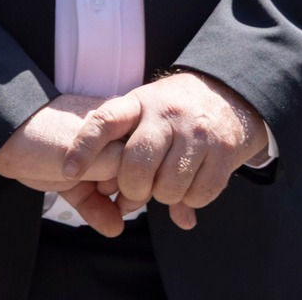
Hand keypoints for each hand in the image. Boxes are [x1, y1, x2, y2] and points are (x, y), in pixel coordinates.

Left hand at [0, 95, 136, 236]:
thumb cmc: (43, 135)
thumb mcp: (87, 147)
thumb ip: (118, 160)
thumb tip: (144, 176)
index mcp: (116, 120)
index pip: (142, 148)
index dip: (142, 169)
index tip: (139, 184)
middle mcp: (106, 139)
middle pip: (129, 170)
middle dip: (129, 189)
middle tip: (125, 201)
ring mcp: (88, 160)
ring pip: (109, 188)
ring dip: (115, 205)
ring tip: (118, 218)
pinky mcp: (70, 179)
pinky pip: (90, 198)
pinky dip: (98, 212)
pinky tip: (111, 227)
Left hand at [64, 70, 269, 230]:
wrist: (233, 95)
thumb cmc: (177, 112)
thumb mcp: (148, 114)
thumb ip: (125, 151)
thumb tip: (115, 206)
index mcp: (142, 102)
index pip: (106, 120)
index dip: (84, 147)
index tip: (68, 172)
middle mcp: (169, 114)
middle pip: (137, 166)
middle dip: (133, 189)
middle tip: (137, 190)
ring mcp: (199, 132)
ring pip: (168, 187)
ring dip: (165, 196)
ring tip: (169, 184)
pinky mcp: (225, 151)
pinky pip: (199, 194)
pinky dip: (191, 200)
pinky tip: (192, 185)